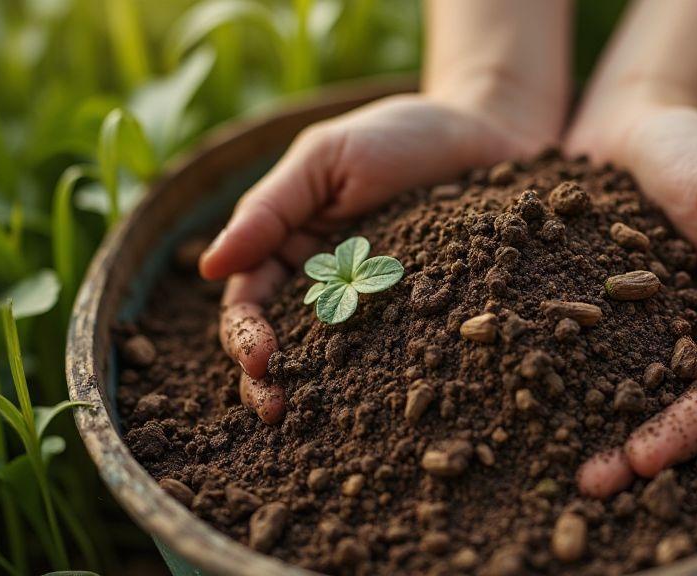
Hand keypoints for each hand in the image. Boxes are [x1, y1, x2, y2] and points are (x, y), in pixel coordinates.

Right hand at [199, 94, 549, 423]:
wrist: (488, 132)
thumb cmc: (401, 135)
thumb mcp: (326, 159)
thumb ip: (270, 208)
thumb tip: (208, 265)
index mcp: (293, 248)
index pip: (250, 303)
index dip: (247, 335)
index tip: (261, 360)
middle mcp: (330, 286)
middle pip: (286, 344)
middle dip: (272, 381)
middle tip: (278, 411)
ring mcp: (379, 306)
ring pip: (336, 361)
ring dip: (319, 394)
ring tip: (318, 425)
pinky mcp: (426, 316)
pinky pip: (398, 355)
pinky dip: (385, 384)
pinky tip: (385, 412)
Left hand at [566, 103, 696, 496]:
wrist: (634, 119)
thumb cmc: (696, 148)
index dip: (692, 427)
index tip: (640, 459)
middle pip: (690, 408)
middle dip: (649, 451)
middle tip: (592, 485)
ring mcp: (665, 329)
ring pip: (644, 397)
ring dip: (610, 437)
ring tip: (571, 475)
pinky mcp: (618, 319)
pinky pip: (602, 365)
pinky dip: (579, 397)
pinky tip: (542, 421)